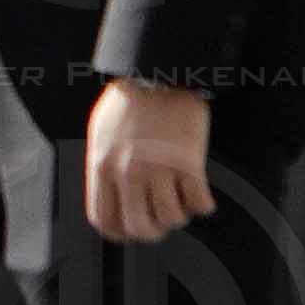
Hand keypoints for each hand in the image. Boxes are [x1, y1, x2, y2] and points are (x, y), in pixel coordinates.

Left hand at [85, 79, 212, 243]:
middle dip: (152, 232)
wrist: (160, 71)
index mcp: (103, 165)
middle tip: (160, 224)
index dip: (120, 233)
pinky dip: (202, 206)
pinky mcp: (188, 162)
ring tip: (180, 203)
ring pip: (171, 218)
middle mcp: (128, 172)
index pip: (104, 219)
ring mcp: (159, 168)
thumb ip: (103, 165)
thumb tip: (109, 195)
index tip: (131, 232)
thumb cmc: (130, 99)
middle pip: (139, 227)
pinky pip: (198, 202)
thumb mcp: (102, 132)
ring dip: (179, 216)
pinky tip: (200, 197)